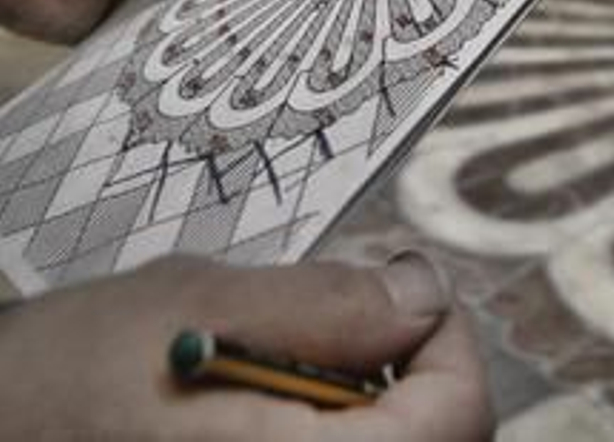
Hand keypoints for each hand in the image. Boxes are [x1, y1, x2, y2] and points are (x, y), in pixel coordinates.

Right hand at [0, 254, 492, 440]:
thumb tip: (424, 293)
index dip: (449, 346)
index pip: (455, 420)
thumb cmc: (51, 387)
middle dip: (414, 382)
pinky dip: (324, 441)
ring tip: (296, 374)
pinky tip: (267, 412)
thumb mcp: (190, 307)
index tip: (410, 298)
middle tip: (357, 328)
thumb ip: (326, 304)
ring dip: (371, 417)